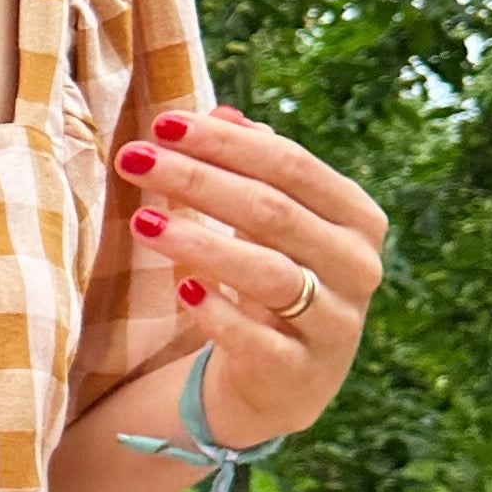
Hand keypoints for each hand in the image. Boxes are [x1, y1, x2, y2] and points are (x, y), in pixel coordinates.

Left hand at [114, 104, 386, 443]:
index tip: (162, 123)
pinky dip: (220, 314)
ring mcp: (336, 322)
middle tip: (133, 159)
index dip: (225, 142)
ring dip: (200, 244)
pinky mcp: (301, 372)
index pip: (291, 164)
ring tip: (141, 222)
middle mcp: (357, 266)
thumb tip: (221, 113)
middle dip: (198, 180)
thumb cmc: (274, 276)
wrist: (283, 378)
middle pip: (272, 211)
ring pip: (269, 273)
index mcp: (355, 217)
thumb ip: (254, 166)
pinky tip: (182, 290)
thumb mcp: (271, 221)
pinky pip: (259, 339)